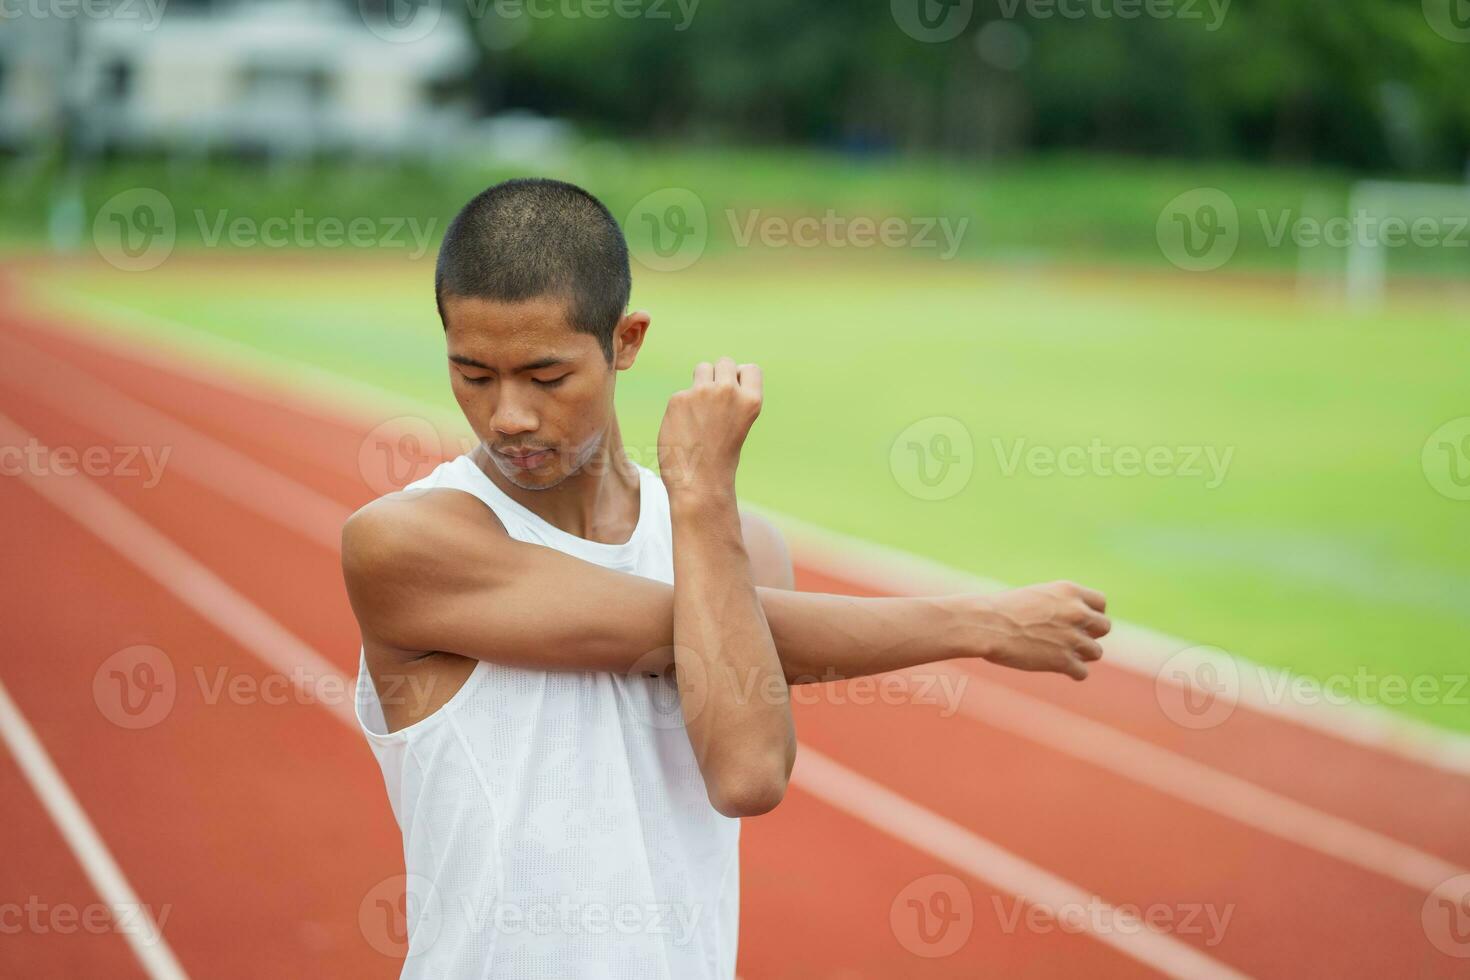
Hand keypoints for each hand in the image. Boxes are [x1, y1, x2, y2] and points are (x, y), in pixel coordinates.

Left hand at [658, 357, 761, 497]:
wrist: (699, 482)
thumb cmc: (720, 456)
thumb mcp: (739, 423)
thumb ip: (733, 398)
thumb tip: (717, 374)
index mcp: (751, 400)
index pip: (749, 368)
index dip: (740, 378)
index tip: (733, 395)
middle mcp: (728, 391)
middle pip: (724, 362)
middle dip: (718, 376)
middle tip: (712, 404)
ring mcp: (702, 393)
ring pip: (702, 368)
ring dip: (700, 383)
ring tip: (699, 412)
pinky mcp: (678, 399)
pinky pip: (682, 392)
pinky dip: (681, 407)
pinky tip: (683, 428)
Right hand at [974, 581, 1109, 680]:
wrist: (985, 625)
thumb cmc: (1001, 610)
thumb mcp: (1035, 596)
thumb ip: (1058, 605)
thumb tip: (1072, 621)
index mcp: (1069, 591)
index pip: (1101, 603)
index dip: (1092, 613)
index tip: (1080, 621)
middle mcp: (1076, 612)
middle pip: (1104, 627)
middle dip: (1090, 634)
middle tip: (1071, 639)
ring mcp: (1072, 637)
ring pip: (1096, 652)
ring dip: (1081, 655)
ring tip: (1060, 654)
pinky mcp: (1063, 660)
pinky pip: (1082, 672)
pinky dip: (1072, 672)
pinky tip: (1057, 668)